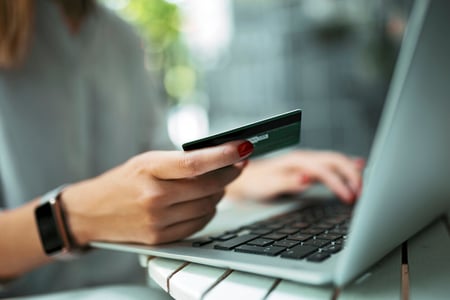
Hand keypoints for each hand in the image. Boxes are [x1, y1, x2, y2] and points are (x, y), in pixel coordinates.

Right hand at [61, 140, 253, 245]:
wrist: (93, 212)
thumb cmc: (123, 181)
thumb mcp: (146, 161)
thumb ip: (180, 161)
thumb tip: (220, 158)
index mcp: (149, 169)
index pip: (195, 163)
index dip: (224, 155)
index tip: (244, 147)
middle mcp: (153, 197)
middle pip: (208, 186)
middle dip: (230, 173)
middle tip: (238, 163)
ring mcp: (157, 221)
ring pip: (208, 206)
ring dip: (220, 192)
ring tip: (218, 182)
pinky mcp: (161, 239)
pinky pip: (199, 224)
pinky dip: (208, 211)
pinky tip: (205, 201)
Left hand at [226, 150, 363, 202]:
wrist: (244, 178)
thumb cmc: (254, 182)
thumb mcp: (267, 185)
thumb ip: (287, 182)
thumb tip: (307, 179)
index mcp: (296, 161)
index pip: (324, 168)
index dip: (339, 182)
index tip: (349, 197)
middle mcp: (304, 159)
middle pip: (335, 160)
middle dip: (351, 175)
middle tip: (362, 193)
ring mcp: (307, 163)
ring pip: (336, 162)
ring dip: (351, 173)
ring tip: (364, 187)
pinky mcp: (309, 169)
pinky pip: (332, 167)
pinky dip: (346, 169)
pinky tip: (357, 169)